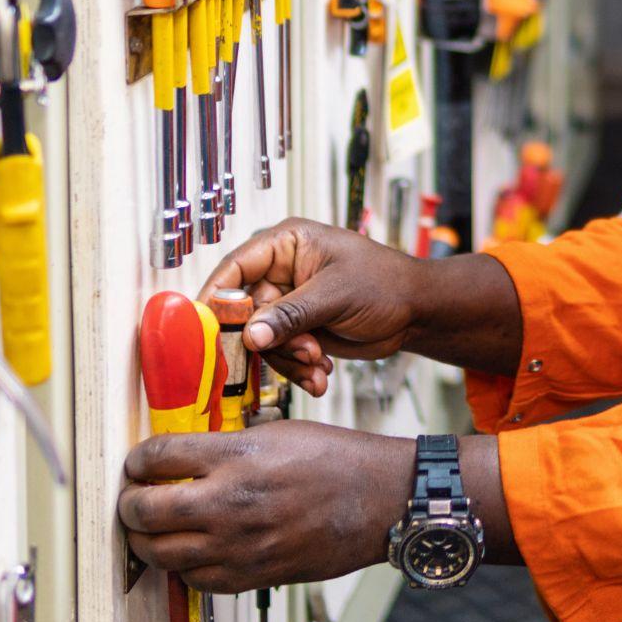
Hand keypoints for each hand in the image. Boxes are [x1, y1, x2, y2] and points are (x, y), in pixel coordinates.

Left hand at [120, 421, 410, 591]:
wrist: (379, 499)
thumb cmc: (337, 460)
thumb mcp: (277, 431)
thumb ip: (227, 446)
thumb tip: (188, 456)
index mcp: (236, 456)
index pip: (156, 457)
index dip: (138, 459)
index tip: (138, 462)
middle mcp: (230, 502)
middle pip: (144, 510)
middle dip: (130, 503)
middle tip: (134, 497)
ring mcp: (238, 544)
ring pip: (160, 553)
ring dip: (147, 539)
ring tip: (152, 528)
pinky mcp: (250, 575)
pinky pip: (193, 579)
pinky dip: (182, 565)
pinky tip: (190, 550)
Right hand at [199, 218, 423, 395]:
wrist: (417, 312)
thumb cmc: (385, 284)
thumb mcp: (335, 295)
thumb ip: (290, 315)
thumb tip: (250, 335)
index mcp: (286, 245)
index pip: (235, 268)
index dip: (216, 298)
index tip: (205, 330)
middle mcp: (281, 273)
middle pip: (245, 312)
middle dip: (271, 340)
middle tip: (302, 352)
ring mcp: (289, 303)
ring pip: (263, 339)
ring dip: (288, 359)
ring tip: (318, 365)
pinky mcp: (299, 330)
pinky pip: (281, 354)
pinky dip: (298, 369)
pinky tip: (321, 376)